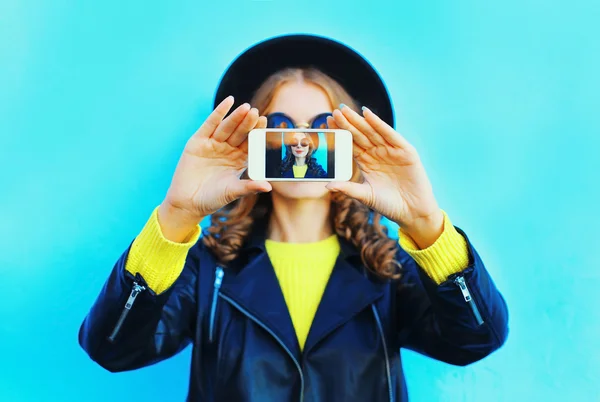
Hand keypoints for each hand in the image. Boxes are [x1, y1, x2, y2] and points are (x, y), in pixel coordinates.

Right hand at [158, 96, 270, 240]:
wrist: (187, 203)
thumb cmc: (213, 199)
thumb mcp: (233, 191)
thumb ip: (249, 186)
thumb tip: (269, 187)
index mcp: (239, 160)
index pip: (251, 143)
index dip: (257, 133)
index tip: (265, 122)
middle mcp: (228, 150)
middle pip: (240, 133)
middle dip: (248, 123)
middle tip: (256, 112)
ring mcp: (213, 144)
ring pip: (227, 127)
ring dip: (236, 117)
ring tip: (246, 108)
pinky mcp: (198, 141)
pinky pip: (210, 124)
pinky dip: (219, 112)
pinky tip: (229, 101)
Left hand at [326, 105, 443, 247]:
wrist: (412, 213)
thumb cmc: (389, 205)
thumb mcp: (365, 196)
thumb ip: (348, 188)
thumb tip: (327, 185)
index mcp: (366, 162)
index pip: (350, 144)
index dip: (340, 133)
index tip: (327, 122)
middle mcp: (378, 153)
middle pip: (360, 135)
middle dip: (347, 123)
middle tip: (334, 111)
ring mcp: (391, 151)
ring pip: (372, 132)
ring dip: (359, 121)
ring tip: (346, 110)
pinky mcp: (405, 151)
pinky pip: (390, 135)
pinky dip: (379, 124)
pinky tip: (367, 114)